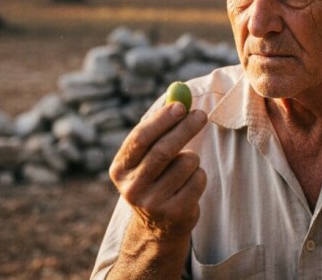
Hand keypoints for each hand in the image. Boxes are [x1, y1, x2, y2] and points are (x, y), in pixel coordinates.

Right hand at [109, 102, 207, 238]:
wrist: (158, 225)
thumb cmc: (155, 177)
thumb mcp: (148, 155)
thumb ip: (159, 127)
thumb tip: (178, 96)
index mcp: (120, 168)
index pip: (140, 138)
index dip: (161, 120)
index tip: (181, 106)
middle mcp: (131, 188)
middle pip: (163, 151)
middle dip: (185, 129)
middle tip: (201, 115)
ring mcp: (152, 203)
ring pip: (186, 163)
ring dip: (193, 156)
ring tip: (187, 164)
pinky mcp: (174, 213)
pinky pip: (197, 179)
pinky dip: (199, 175)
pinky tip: (189, 184)